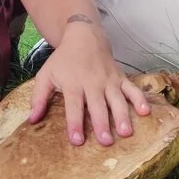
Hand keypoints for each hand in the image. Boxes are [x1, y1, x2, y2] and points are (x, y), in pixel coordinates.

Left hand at [28, 17, 150, 145]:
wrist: (84, 36)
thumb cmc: (63, 60)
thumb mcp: (46, 75)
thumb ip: (38, 98)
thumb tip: (32, 120)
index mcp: (73, 84)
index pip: (74, 106)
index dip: (75, 123)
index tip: (77, 140)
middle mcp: (92, 83)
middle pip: (98, 106)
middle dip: (102, 124)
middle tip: (106, 142)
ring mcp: (109, 81)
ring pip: (117, 100)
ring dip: (123, 116)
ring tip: (126, 133)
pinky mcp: (121, 78)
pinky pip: (132, 89)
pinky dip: (140, 99)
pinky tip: (146, 112)